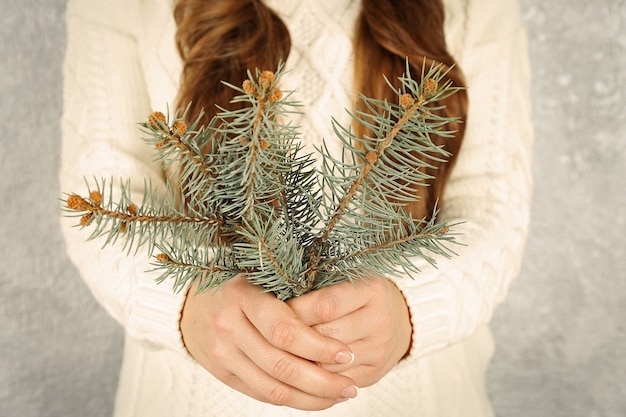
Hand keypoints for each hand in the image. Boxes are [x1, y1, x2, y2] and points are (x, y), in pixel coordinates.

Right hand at [180, 275, 358, 409]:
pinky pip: (262, 394)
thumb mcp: (262, 278)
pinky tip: (315, 398)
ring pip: (273, 388)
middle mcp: (228, 326)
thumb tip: (340, 323)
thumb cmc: (241, 286)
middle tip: (351, 384)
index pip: (284, 330)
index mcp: (243, 296)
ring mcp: (222, 353)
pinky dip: (293, 400)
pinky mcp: (222, 374)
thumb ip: (293, 296)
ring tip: (340, 395)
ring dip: (311, 398)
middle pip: (281, 365)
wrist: (191, 305)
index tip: (346, 353)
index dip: (318, 346)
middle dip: (322, 381)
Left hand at [288, 276, 411, 386]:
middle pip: (325, 335)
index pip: (324, 306)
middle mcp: (380, 319)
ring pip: (328, 363)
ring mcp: (379, 349)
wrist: (400, 319)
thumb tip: (277, 303)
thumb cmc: (361, 296)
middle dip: (296, 338)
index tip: (277, 312)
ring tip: (286, 350)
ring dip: (303, 360)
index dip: (295, 311)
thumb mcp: (347, 280)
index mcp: (371, 289)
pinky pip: (336, 381)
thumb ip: (319, 288)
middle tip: (275, 334)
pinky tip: (304, 366)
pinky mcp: (374, 372)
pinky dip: (316, 376)